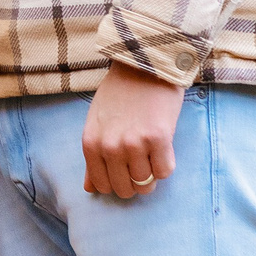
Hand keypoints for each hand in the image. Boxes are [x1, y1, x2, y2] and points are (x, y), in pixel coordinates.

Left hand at [81, 61, 182, 198]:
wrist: (143, 65)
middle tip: (141, 163)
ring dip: (151, 174)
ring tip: (151, 152)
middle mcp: (110, 147)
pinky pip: (164, 172)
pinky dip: (165, 164)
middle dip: (135, 182)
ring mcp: (134, 144)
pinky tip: (162, 146)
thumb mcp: (96, 123)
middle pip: (125, 189)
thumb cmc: (119, 94)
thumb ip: (93, 157)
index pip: (102, 185)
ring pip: (146, 184)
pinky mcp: (158, 138)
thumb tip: (90, 190)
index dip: (116, 183)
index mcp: (91, 143)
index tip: (124, 173)